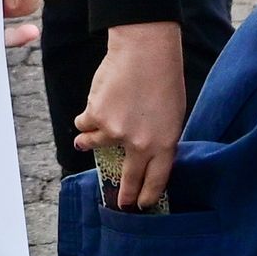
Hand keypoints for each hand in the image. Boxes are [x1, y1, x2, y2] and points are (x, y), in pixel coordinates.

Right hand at [74, 22, 187, 212]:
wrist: (144, 50)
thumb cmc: (163, 77)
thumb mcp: (173, 113)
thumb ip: (159, 135)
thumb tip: (142, 149)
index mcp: (164, 143)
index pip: (157, 179)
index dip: (148, 194)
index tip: (142, 205)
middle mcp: (139, 143)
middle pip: (130, 176)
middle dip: (125, 193)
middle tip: (120, 203)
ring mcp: (114, 132)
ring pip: (94, 145)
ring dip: (88, 143)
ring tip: (84, 142)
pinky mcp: (95, 116)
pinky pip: (84, 123)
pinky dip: (85, 118)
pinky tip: (91, 107)